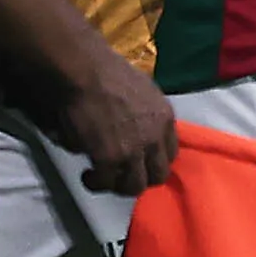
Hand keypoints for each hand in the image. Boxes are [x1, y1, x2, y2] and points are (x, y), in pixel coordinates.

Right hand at [56, 50, 177, 195]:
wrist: (85, 71)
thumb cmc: (106, 71)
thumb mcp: (142, 88)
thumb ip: (144, 111)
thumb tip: (132, 124)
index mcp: (165, 118)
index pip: (170, 152)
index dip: (154, 159)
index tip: (139, 160)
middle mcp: (155, 137)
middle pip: (159, 174)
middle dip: (140, 177)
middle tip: (121, 175)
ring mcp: (135, 150)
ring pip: (135, 185)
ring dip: (119, 185)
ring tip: (102, 178)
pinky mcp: (110, 158)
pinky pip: (106, 182)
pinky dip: (96, 182)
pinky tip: (87, 175)